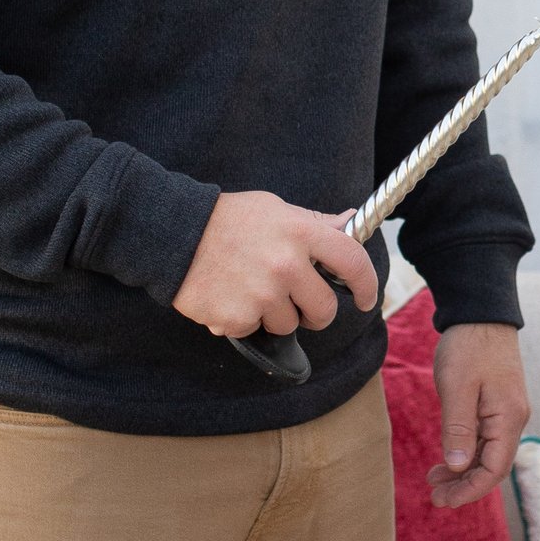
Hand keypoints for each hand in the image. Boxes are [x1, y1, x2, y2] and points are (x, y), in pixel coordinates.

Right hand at [173, 189, 379, 337]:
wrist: (172, 234)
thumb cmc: (226, 220)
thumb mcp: (275, 210)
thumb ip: (314, 223)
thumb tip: (350, 221)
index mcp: (300, 233)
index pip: (352, 262)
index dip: (367, 285)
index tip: (366, 297)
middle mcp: (286, 266)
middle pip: (324, 309)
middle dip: (316, 313)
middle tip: (298, 304)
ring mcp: (262, 295)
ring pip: (288, 325)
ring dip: (274, 315)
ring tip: (249, 289)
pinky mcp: (237, 318)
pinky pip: (253, 330)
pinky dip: (243, 320)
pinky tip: (228, 296)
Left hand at [428, 322, 526, 510]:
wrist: (482, 313)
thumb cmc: (469, 346)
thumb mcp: (457, 386)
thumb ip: (459, 428)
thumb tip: (460, 466)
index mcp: (508, 418)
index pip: (494, 469)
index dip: (470, 490)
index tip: (444, 500)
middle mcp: (513, 419)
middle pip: (492, 466)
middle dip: (464, 486)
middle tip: (434, 497)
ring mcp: (507, 413)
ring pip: (487, 454)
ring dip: (463, 471)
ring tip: (434, 479)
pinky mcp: (497, 405)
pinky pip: (485, 439)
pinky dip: (465, 453)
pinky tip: (447, 458)